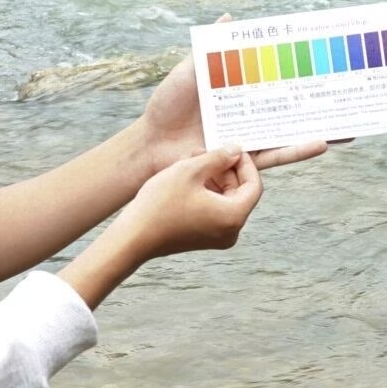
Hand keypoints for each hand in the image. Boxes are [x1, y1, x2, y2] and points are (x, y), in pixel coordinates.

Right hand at [112, 146, 262, 259]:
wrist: (132, 238)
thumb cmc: (160, 204)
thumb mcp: (190, 171)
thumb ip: (218, 157)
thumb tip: (236, 151)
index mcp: (234, 216)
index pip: (254, 185)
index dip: (245, 163)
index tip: (232, 148)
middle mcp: (231, 231)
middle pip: (239, 193)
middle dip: (225, 170)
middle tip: (207, 151)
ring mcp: (217, 238)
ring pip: (225, 200)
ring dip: (213, 179)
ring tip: (193, 162)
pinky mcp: (203, 239)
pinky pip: (214, 211)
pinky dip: (205, 193)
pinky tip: (187, 178)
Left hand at [134, 16, 333, 177]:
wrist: (151, 144)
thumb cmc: (166, 105)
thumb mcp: (189, 71)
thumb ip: (210, 49)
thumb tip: (229, 19)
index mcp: (241, 90)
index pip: (277, 78)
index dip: (300, 71)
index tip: (326, 63)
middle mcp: (251, 113)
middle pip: (292, 105)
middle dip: (320, 102)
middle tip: (349, 95)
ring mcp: (252, 135)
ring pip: (292, 131)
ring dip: (321, 128)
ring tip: (349, 126)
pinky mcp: (247, 158)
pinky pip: (277, 154)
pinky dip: (298, 150)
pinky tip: (322, 143)